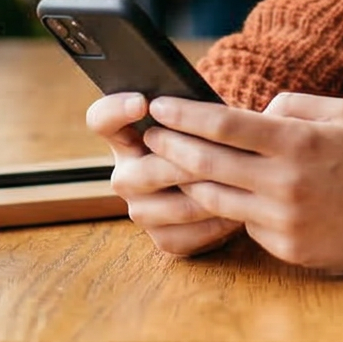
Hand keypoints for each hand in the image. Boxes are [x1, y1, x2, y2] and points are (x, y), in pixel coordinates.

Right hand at [86, 92, 241, 257]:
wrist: (233, 184)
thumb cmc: (215, 140)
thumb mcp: (201, 118)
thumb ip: (193, 108)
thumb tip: (203, 106)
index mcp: (127, 138)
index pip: (102, 119)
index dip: (115, 110)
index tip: (142, 103)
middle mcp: (126, 176)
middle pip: (147, 171)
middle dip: (189, 162)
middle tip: (223, 152)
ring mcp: (141, 210)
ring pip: (176, 207)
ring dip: (210, 194)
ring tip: (241, 182)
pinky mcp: (163, 238)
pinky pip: (188, 235)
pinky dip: (216, 224)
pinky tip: (238, 211)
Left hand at [141, 93, 342, 272]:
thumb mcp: (342, 113)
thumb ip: (292, 106)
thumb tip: (252, 114)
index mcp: (298, 143)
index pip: (225, 125)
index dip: (185, 114)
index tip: (159, 105)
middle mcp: (285, 183)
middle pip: (208, 163)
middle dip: (170, 146)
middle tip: (150, 135)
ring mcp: (283, 220)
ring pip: (215, 199)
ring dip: (188, 180)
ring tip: (172, 163)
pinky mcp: (285, 247)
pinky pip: (244, 223)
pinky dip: (233, 207)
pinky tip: (226, 194)